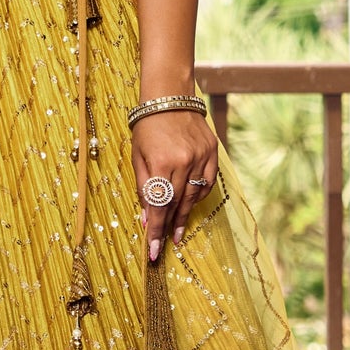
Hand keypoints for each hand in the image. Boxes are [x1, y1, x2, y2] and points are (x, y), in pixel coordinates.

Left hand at [132, 110, 219, 262]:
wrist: (170, 97)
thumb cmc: (147, 127)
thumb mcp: (137, 156)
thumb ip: (143, 188)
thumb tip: (145, 218)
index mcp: (161, 163)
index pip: (158, 206)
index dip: (155, 231)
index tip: (153, 252)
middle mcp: (184, 162)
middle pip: (176, 204)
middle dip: (169, 227)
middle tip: (165, 244)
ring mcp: (201, 157)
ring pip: (194, 196)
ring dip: (184, 215)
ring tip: (176, 230)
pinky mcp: (212, 152)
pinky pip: (207, 183)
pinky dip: (198, 196)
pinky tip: (189, 204)